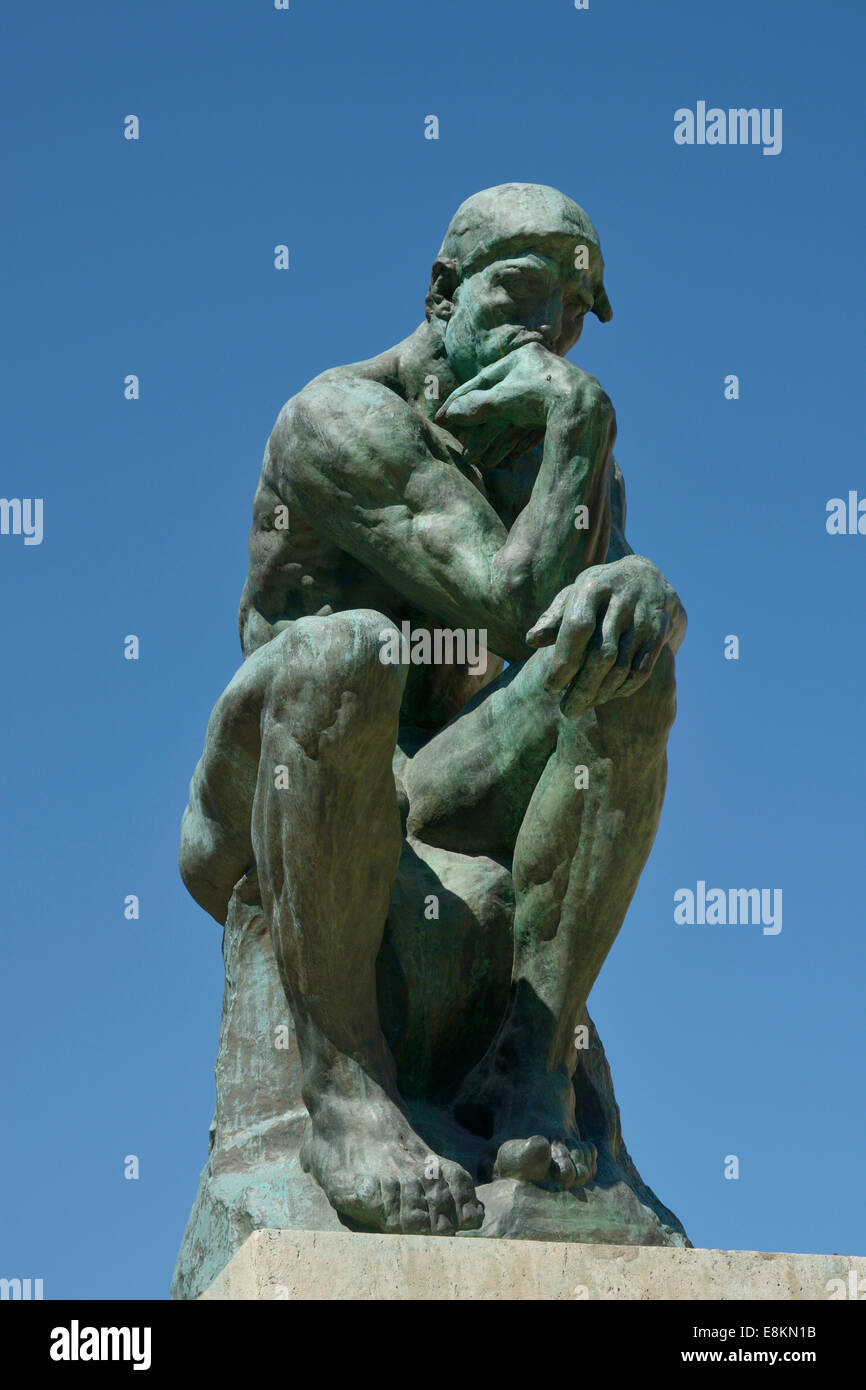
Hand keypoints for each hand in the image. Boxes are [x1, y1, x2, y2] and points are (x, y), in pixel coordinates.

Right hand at [434, 342, 611, 468]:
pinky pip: (536, 426)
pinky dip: (522, 440)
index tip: (442, 417)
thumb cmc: (540, 396)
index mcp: (522, 358)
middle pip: (500, 402)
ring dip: (499, 440)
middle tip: (462, 444)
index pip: (482, 380)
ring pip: (517, 417)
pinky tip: (512, 455)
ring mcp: (553, 390)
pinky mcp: (565, 410)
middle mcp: (538, 370)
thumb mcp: (502, 400)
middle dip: (480, 428)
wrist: (584, 409)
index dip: (460, 401)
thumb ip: (476, 406)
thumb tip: (449, 414)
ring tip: (484, 460)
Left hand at [526, 555, 684, 713]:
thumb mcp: (573, 595)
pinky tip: (608, 696)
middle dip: (582, 688)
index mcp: (593, 588)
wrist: (646, 576)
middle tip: (567, 711)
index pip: (577, 629)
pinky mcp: (660, 632)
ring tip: (584, 705)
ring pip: (622, 666)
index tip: (550, 688)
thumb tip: (531, 641)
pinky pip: (642, 669)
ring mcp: (643, 617)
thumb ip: (553, 618)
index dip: (564, 662)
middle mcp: (620, 601)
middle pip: (601, 654)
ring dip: (601, 692)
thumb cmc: (598, 592)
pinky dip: (625, 688)